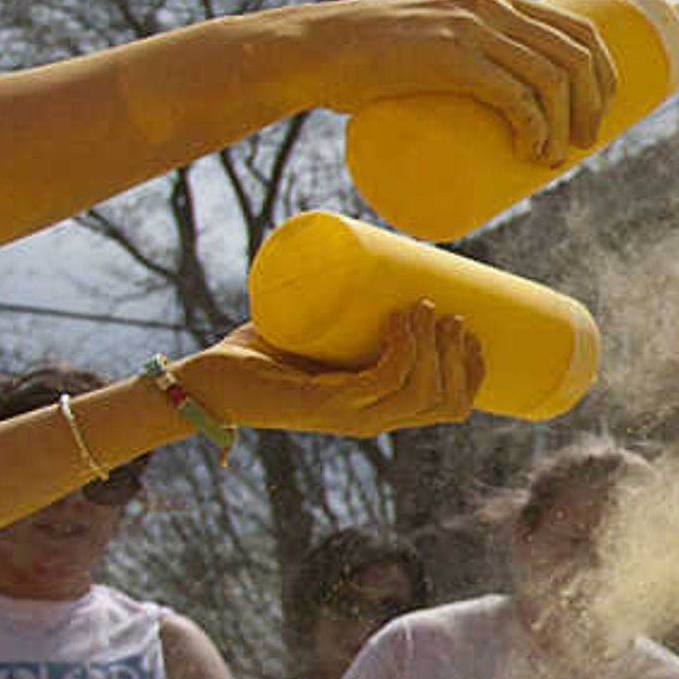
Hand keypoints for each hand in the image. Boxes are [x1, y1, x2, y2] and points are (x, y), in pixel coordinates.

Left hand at [178, 305, 485, 439]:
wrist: (204, 380)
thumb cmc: (258, 355)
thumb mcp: (320, 333)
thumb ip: (344, 308)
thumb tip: (377, 258)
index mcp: (378, 409)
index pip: (450, 406)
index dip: (474, 371)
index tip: (473, 327)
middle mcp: (371, 420)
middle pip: (445, 402)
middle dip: (461, 356)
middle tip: (451, 312)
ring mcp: (350, 416)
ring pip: (422, 392)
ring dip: (436, 348)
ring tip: (426, 307)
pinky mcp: (325, 404)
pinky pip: (383, 379)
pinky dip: (403, 347)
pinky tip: (401, 317)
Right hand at [287, 0, 620, 165]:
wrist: (315, 52)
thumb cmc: (372, 58)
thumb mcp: (434, 42)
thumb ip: (468, 56)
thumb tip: (505, 106)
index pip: (580, 30)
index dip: (605, 75)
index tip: (603, 113)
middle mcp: (492, 6)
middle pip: (576, 56)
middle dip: (594, 105)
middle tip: (583, 145)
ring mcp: (470, 30)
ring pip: (552, 78)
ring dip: (568, 124)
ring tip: (557, 158)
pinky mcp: (448, 58)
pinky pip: (514, 94)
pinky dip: (534, 128)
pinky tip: (533, 150)